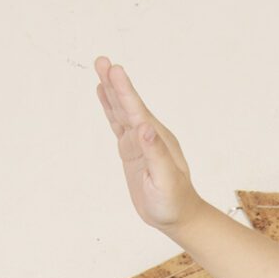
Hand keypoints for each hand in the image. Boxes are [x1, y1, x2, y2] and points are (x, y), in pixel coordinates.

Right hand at [94, 57, 198, 232]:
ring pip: (121, 111)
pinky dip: (109, 109)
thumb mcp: (166, 180)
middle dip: (115, 84)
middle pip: (127, 105)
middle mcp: (148, 135)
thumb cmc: (174, 201)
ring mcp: (139, 141)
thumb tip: (144, 128)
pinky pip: (118, 124)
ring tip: (101, 69)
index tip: (114, 70)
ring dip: (110, 91)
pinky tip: (103, 94)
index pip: (137, 111)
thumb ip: (156, 153)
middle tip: (102, 60)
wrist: (177, 216)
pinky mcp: (131, 149)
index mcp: (157, 139)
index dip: (125, 91)